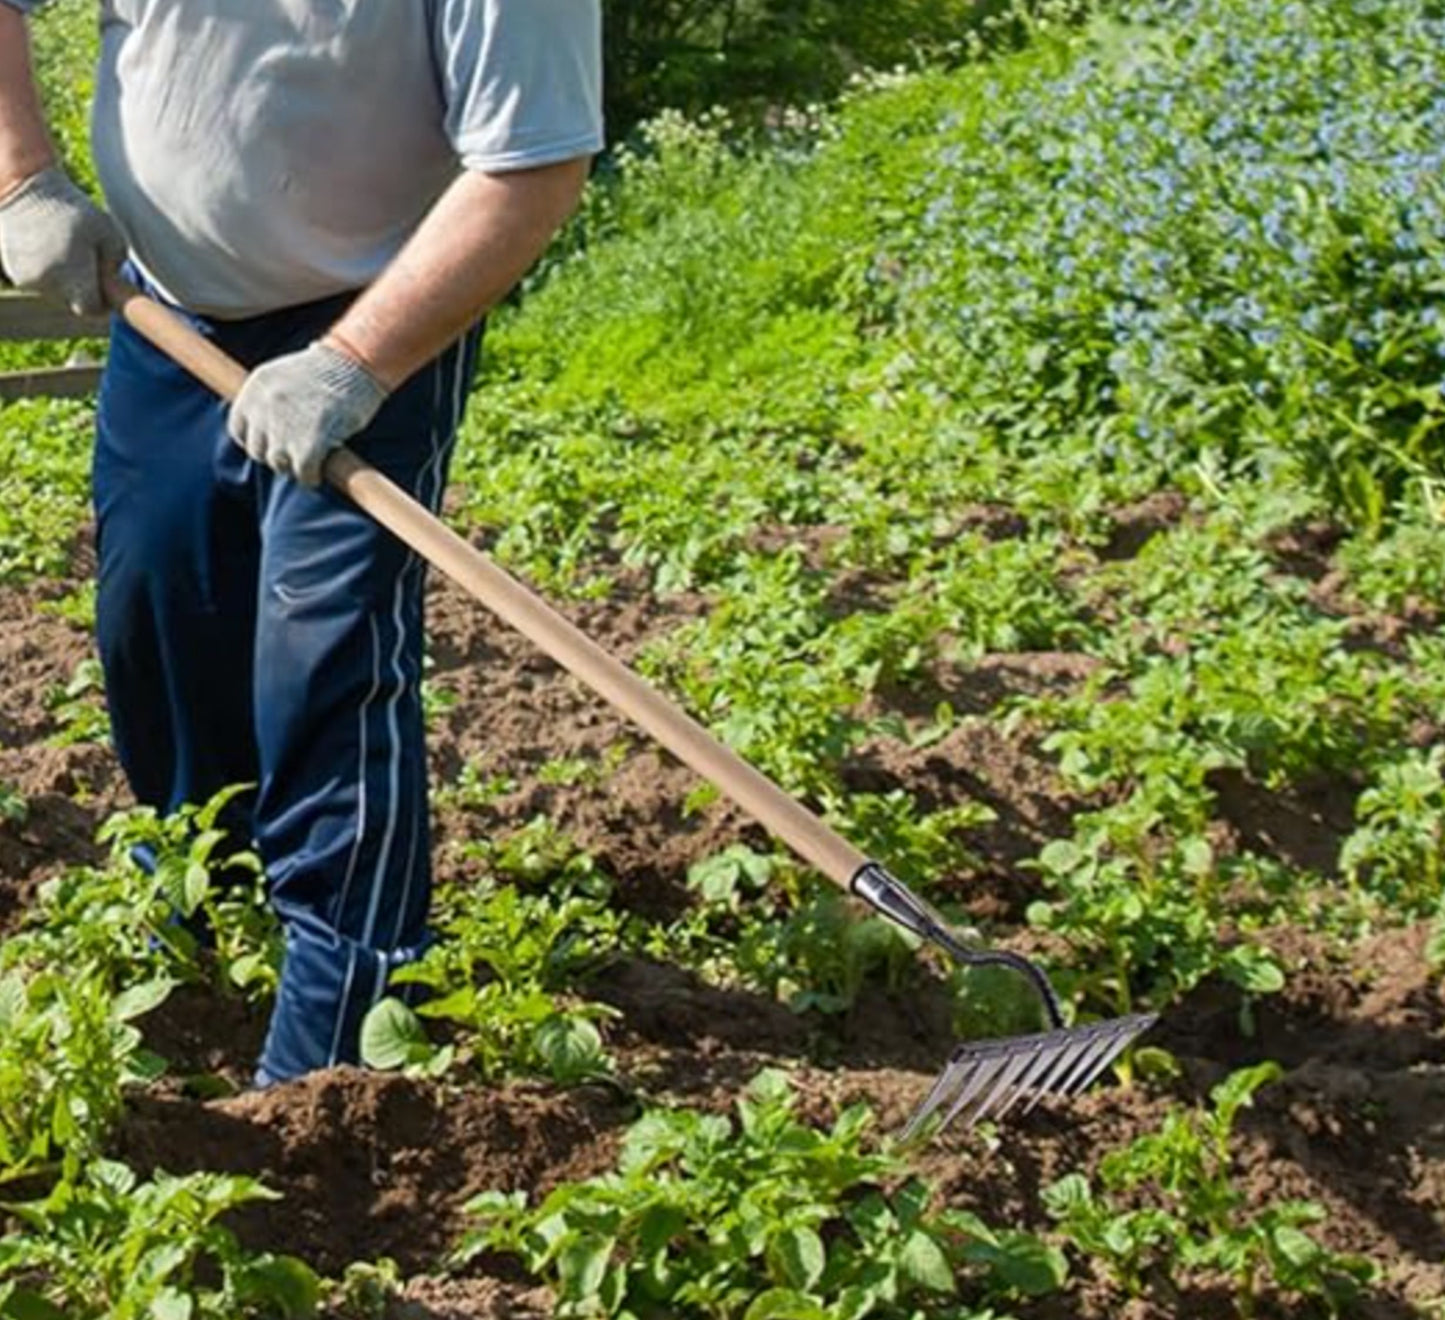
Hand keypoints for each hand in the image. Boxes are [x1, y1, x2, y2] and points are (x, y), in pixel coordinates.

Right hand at [0, 166, 126, 315]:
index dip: (102, 302)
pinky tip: (47, 245)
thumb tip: (112, 280)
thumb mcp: (109, 232)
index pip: (91, 309)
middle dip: (83, 286)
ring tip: (64, 246)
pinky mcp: (13, 270)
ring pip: (54, 290)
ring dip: (63, 277)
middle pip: (72, 300)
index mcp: (74, 280)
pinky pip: (37, 279)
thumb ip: (117, 262)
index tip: (106, 289)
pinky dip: (45, 269)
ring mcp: (28, 278)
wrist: (23, 187)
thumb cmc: (71, 208)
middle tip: (86, 259)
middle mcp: (49, 284)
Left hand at [227, 341, 389, 486]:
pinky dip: (310, 477)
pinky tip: (318, 473)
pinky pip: (303, 473)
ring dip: (293, 467)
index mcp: (255, 389)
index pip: (239, 430)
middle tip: (297, 454)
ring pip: (278, 464)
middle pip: (258, 451)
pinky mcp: (309, 444)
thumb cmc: (330, 369)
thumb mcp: (286, 376)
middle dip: (276, 455)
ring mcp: (284, 427)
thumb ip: (271, 400)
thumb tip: (267, 429)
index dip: (258, 441)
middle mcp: (263, 408)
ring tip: (310, 464)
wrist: (356, 362)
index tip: (273, 445)